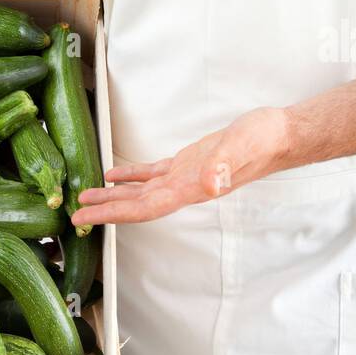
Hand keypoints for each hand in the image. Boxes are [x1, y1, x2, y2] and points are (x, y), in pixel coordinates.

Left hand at [72, 107, 291, 225]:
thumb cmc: (262, 141)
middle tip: (75, 215)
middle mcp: (183, 188)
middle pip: (136, 206)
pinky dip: (131, 176)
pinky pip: (152, 174)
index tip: (89, 218)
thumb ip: (224, 165)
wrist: (280, 136)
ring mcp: (184, 177)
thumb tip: (209, 183)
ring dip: (114, 196)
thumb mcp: (241, 147)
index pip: (144, 207)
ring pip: (141, 192)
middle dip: (105, 210)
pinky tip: (115, 175)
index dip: (114, 214)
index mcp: (190, 188)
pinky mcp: (187, 163)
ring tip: (87, 197)